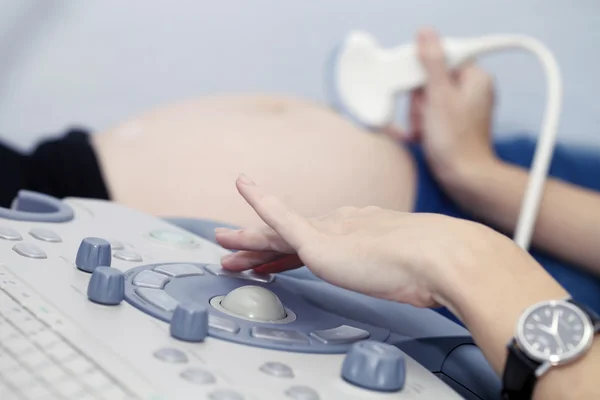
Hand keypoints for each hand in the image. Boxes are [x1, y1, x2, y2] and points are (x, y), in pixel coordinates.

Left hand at [215, 174, 487, 307]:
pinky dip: (260, 202)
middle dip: (262, 243)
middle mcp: (341, 225)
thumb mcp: (407, 275)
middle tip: (238, 248)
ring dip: (248, 237)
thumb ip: (401, 273)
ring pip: (276, 231)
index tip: (276, 260)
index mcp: (360, 233)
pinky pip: (280, 217)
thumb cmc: (431, 270)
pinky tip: (244, 189)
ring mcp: (329, 230)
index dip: (291, 252)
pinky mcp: (319, 238)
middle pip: (291, 234)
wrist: (439, 258)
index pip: (317, 240)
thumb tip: (413, 283)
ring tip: (222, 240)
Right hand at [387, 28, 496, 183]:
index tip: (421, 91)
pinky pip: (428, 115)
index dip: (423, 75)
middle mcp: (471, 91)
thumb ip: (432, 62)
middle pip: (430, 80)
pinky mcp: (451, 124)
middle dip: (420, 100)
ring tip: (426, 130)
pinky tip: (424, 136)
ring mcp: (461, 109)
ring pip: (426, 99)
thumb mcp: (440, 97)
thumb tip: (426, 33)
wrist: (463, 179)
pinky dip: (422, 125)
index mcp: (475, 78)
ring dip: (418, 115)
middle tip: (426, 116)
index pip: (440, 59)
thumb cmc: (456, 143)